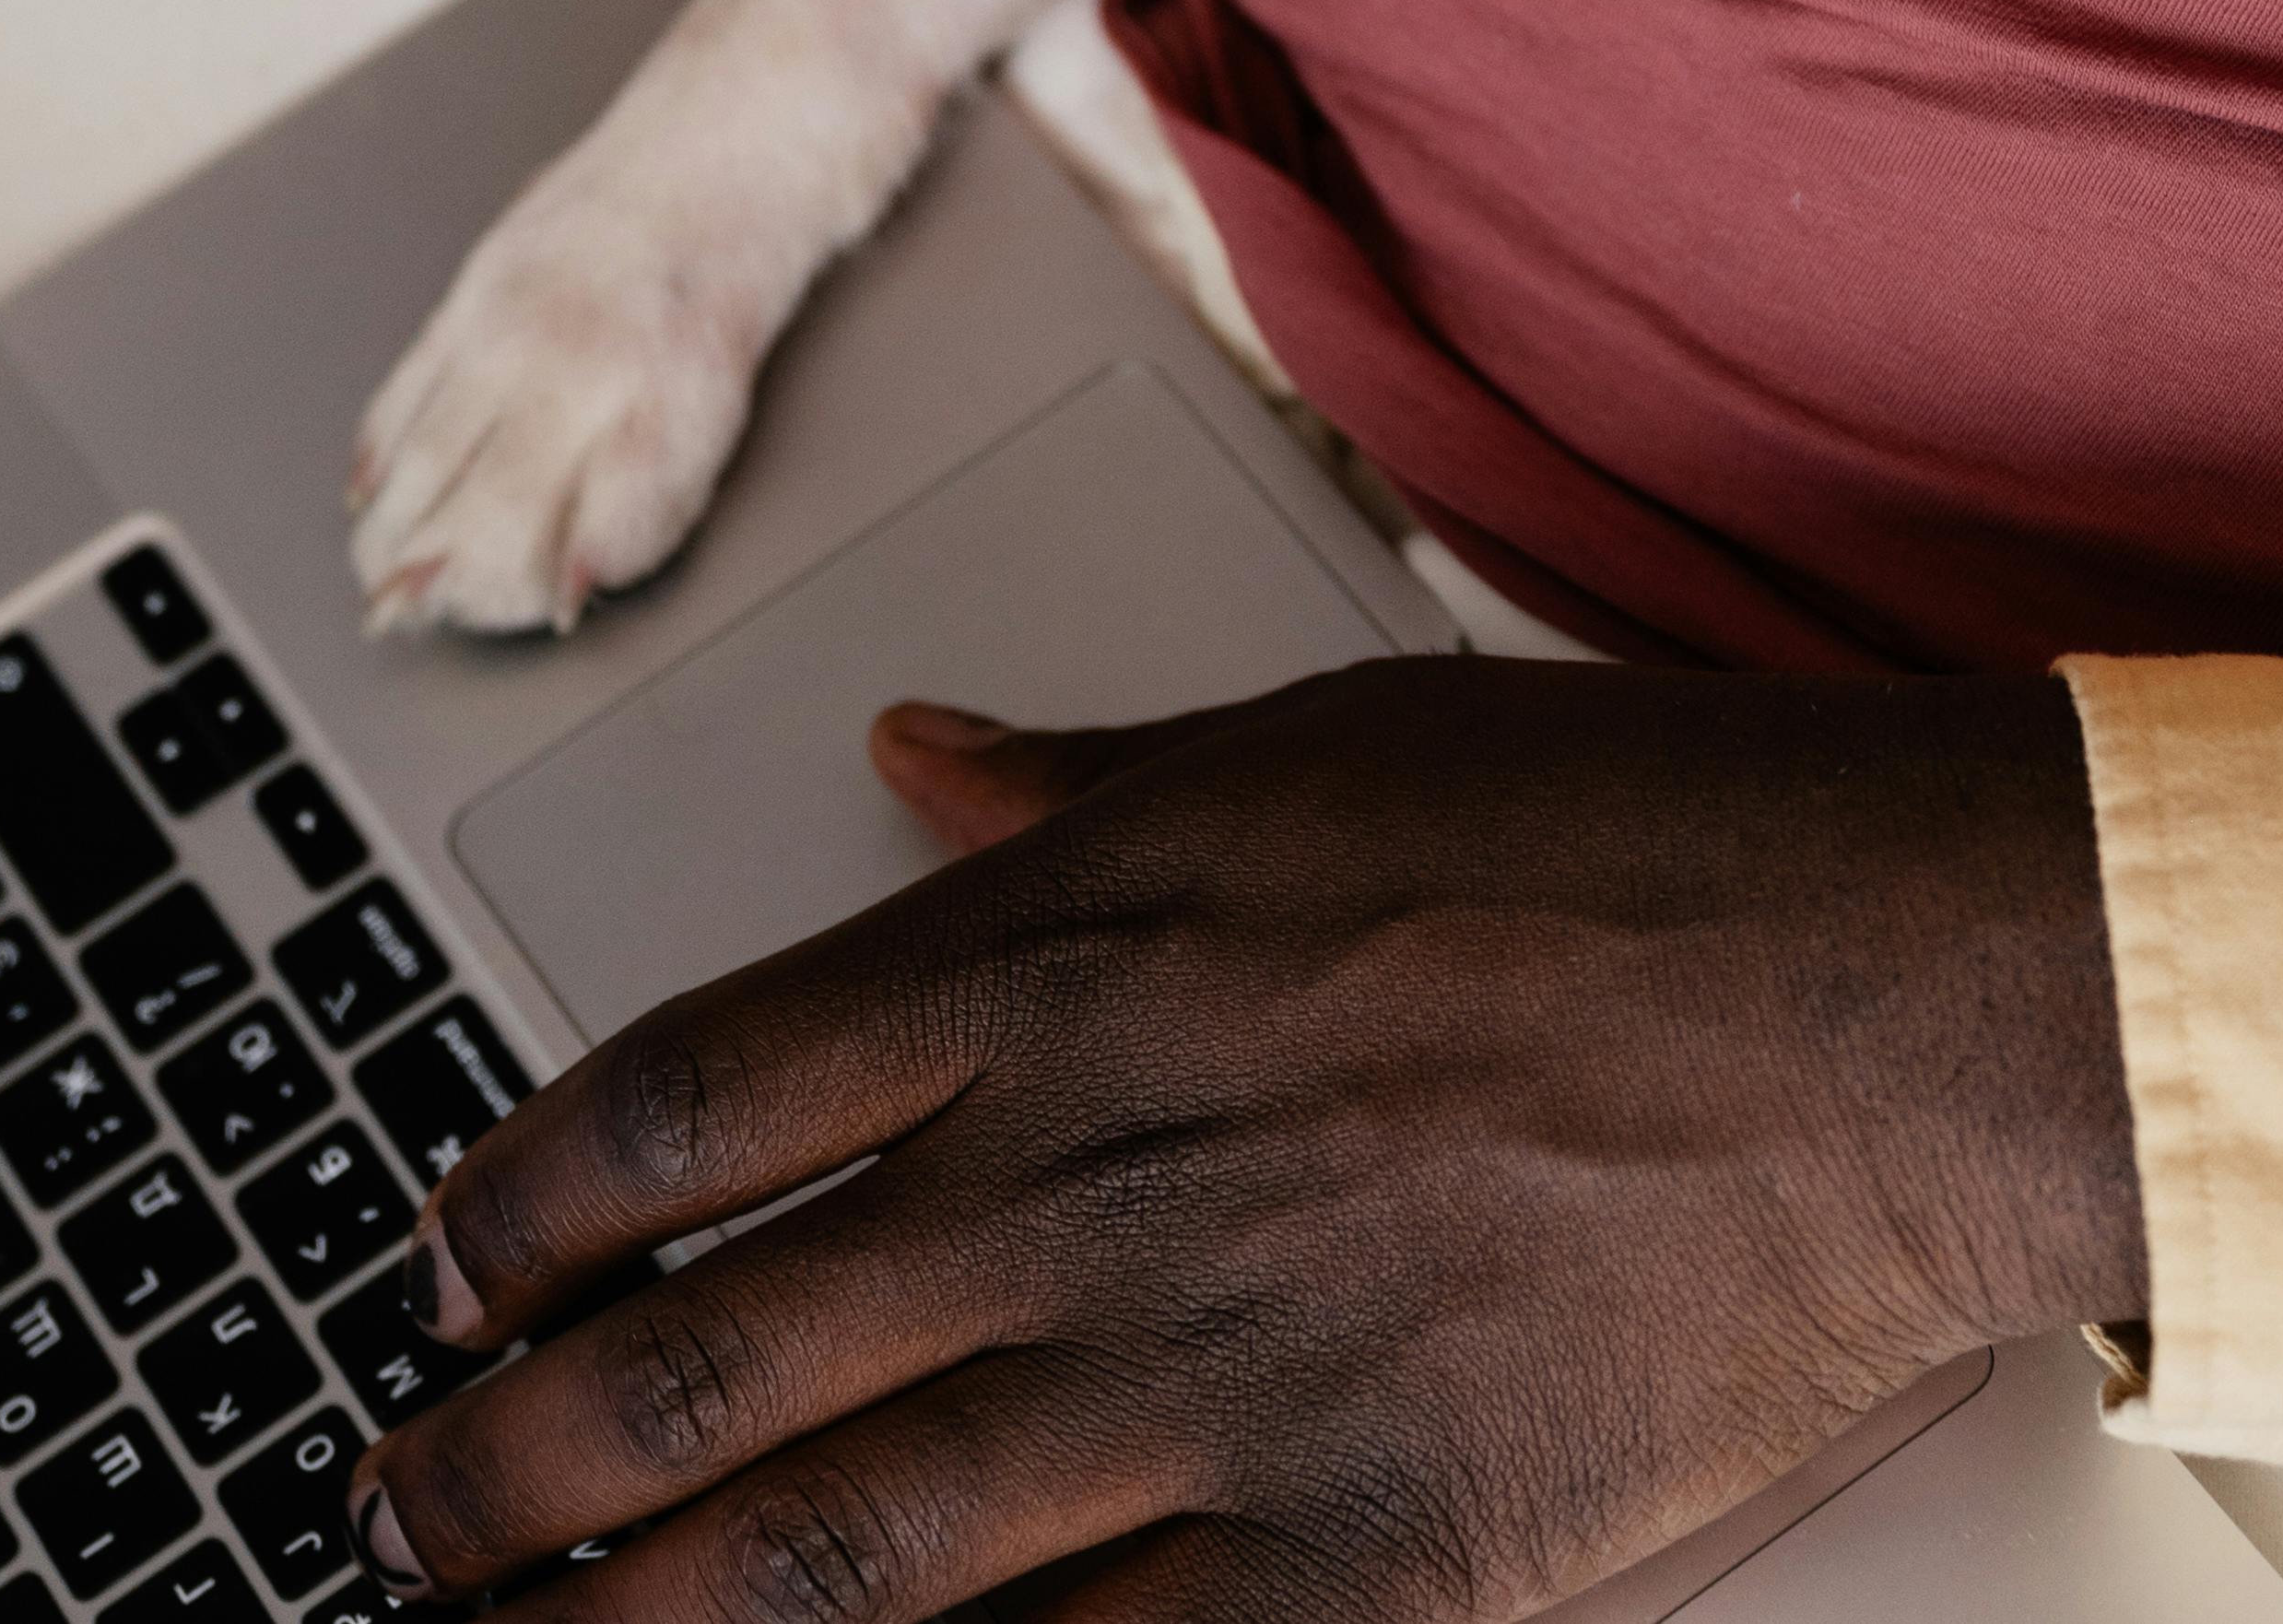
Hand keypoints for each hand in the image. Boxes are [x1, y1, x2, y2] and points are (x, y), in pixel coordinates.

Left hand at [345, 662, 2147, 1621]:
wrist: (1886, 984)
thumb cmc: (1618, 839)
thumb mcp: (1302, 740)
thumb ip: (1071, 777)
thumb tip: (909, 753)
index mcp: (1058, 962)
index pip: (683, 1105)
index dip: (518, 1211)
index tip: (444, 1269)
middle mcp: (1083, 1176)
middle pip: (696, 1366)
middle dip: (500, 1469)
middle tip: (396, 1513)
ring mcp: (1205, 1384)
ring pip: (823, 1563)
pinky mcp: (1361, 1566)